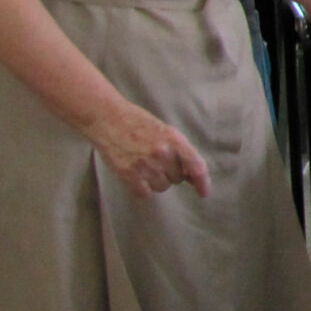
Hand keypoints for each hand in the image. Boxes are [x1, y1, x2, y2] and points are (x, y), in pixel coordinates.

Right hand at [88, 101, 211, 200]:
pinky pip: (145, 193)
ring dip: (156, 180)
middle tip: (156, 159)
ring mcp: (145, 164)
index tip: (203, 192)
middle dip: (171, 172)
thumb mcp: (166, 131)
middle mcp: (162, 153)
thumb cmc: (138, 123)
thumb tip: (193, 176)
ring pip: (162, 186)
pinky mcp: (128, 173)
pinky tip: (136, 174)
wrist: (107, 117)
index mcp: (175, 140)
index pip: (196, 166)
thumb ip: (180, 151)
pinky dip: (142, 187)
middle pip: (178, 178)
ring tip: (144, 163)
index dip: (202, 182)